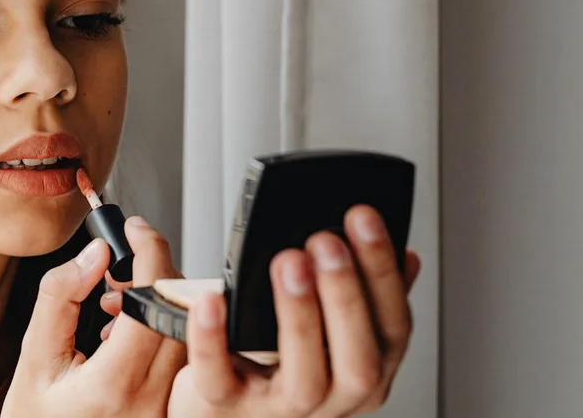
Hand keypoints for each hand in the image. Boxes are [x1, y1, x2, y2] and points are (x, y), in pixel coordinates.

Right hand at [1, 217, 186, 416]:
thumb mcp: (32, 356)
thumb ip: (61, 298)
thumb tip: (94, 254)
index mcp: (111, 387)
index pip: (152, 304)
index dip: (149, 255)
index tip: (136, 230)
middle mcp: (150, 404)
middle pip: (180, 316)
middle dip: (156, 275)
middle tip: (120, 268)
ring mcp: (166, 413)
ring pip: (187, 337)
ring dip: (160, 305)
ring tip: (117, 306)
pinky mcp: (171, 413)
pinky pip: (183, 360)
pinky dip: (162, 332)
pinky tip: (128, 334)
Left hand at [164, 204, 420, 416]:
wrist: (224, 410)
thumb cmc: (277, 366)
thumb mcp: (332, 334)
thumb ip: (364, 297)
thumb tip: (404, 253)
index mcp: (364, 372)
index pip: (392, 328)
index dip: (383, 273)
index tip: (363, 218)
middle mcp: (332, 398)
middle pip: (357, 360)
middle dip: (346, 296)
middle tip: (326, 242)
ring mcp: (278, 407)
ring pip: (303, 378)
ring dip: (300, 316)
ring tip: (288, 262)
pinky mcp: (226, 407)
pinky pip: (218, 379)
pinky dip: (213, 340)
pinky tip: (211, 300)